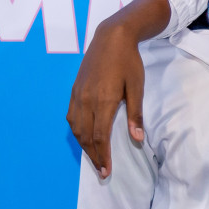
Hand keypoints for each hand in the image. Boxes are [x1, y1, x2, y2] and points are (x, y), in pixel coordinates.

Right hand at [66, 0, 168, 176]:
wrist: (111, 37)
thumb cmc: (129, 62)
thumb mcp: (137, 87)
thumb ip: (135, 114)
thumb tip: (137, 139)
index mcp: (104, 101)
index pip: (100, 137)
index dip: (103, 156)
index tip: (107, 171)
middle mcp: (87, 100)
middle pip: (87, 136)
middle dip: (93, 156)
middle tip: (101, 171)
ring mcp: (78, 95)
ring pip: (76, 128)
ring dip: (84, 146)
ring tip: (93, 158)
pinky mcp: (74, 90)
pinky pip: (71, 116)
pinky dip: (77, 131)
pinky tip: (83, 137)